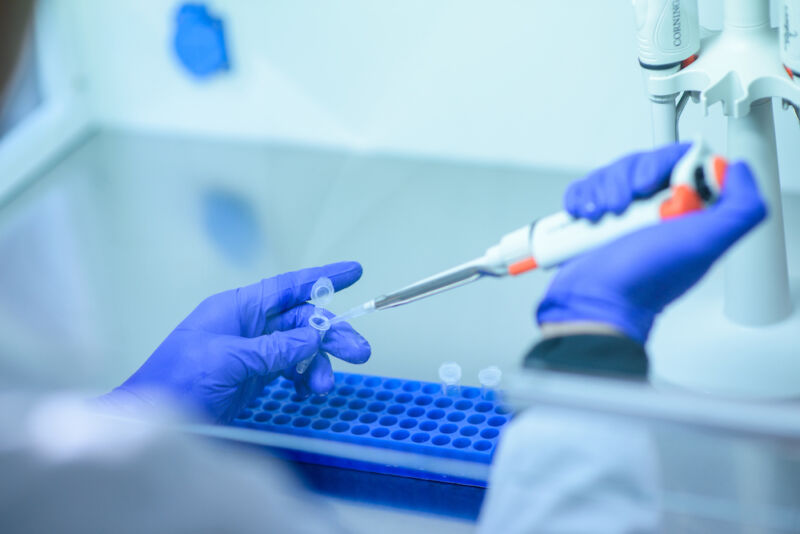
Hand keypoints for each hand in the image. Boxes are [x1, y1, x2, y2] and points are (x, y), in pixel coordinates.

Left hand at [99, 262, 370, 421]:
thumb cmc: (179, 381)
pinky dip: (303, 379)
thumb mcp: (230, 360)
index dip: (322, 278)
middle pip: (302, 320)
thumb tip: (313, 339)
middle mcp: (248, 325)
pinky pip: (290, 369)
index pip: (287, 287)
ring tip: (322, 389)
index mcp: (238, 308)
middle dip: (331, 335)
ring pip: (300, 348)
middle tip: (360, 353)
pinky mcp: (254, 376)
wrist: (153, 422)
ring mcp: (252, 352)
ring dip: (318, 365)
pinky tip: (306, 392)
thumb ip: (274, 349)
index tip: (355, 271)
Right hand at [537, 143, 766, 343]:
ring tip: (602, 216)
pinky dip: (580, 198)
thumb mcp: (704, 244)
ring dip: (600, 190)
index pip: (682, 162)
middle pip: (641, 164)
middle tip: (624, 206)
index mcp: (688, 214)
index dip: (663, 163)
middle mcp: (657, 214)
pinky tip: (586, 217)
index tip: (651, 185)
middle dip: (625, 179)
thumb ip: (741, 207)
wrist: (594, 302)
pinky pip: (584, 190)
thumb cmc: (643, 282)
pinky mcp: (594, 222)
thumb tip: (739, 171)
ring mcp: (624, 218)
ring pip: (610, 174)